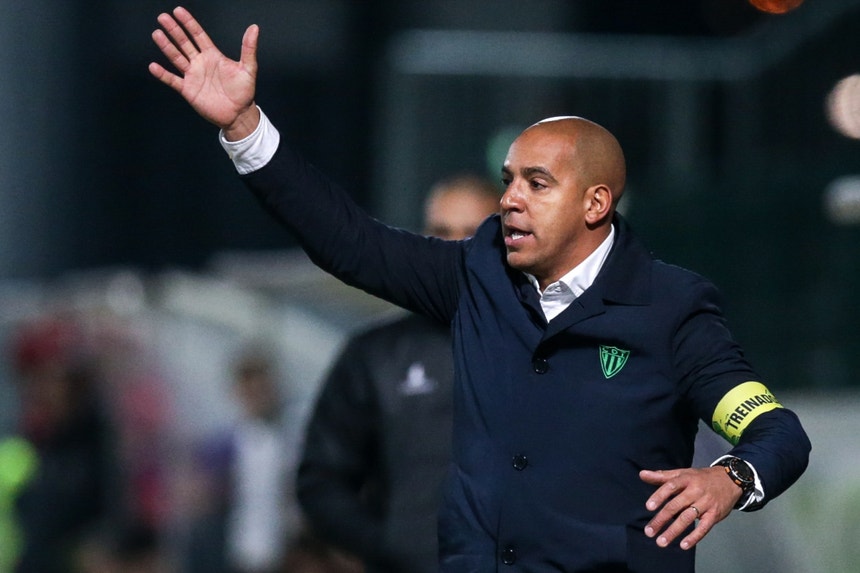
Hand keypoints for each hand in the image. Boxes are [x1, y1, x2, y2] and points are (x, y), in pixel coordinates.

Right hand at [149, 6, 259, 138]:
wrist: (238, 114)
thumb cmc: (244, 92)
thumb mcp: (248, 68)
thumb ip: (248, 48)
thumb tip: (254, 28)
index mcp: (212, 55)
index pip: (198, 35)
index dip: (189, 23)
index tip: (178, 11)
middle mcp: (200, 63)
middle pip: (184, 43)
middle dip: (174, 30)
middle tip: (163, 17)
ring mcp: (192, 76)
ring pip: (176, 57)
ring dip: (166, 46)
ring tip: (157, 34)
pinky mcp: (188, 90)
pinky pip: (172, 80)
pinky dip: (163, 74)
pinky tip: (153, 66)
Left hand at [639, 466, 740, 549]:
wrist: (730, 480)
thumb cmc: (700, 478)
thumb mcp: (682, 473)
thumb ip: (662, 476)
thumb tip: (641, 474)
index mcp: (686, 479)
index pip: (671, 486)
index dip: (659, 496)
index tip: (648, 507)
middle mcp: (696, 491)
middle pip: (676, 505)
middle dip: (661, 519)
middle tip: (649, 531)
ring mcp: (706, 503)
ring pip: (687, 518)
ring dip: (674, 531)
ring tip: (661, 542)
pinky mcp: (715, 515)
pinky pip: (704, 527)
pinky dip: (694, 537)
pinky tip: (683, 545)